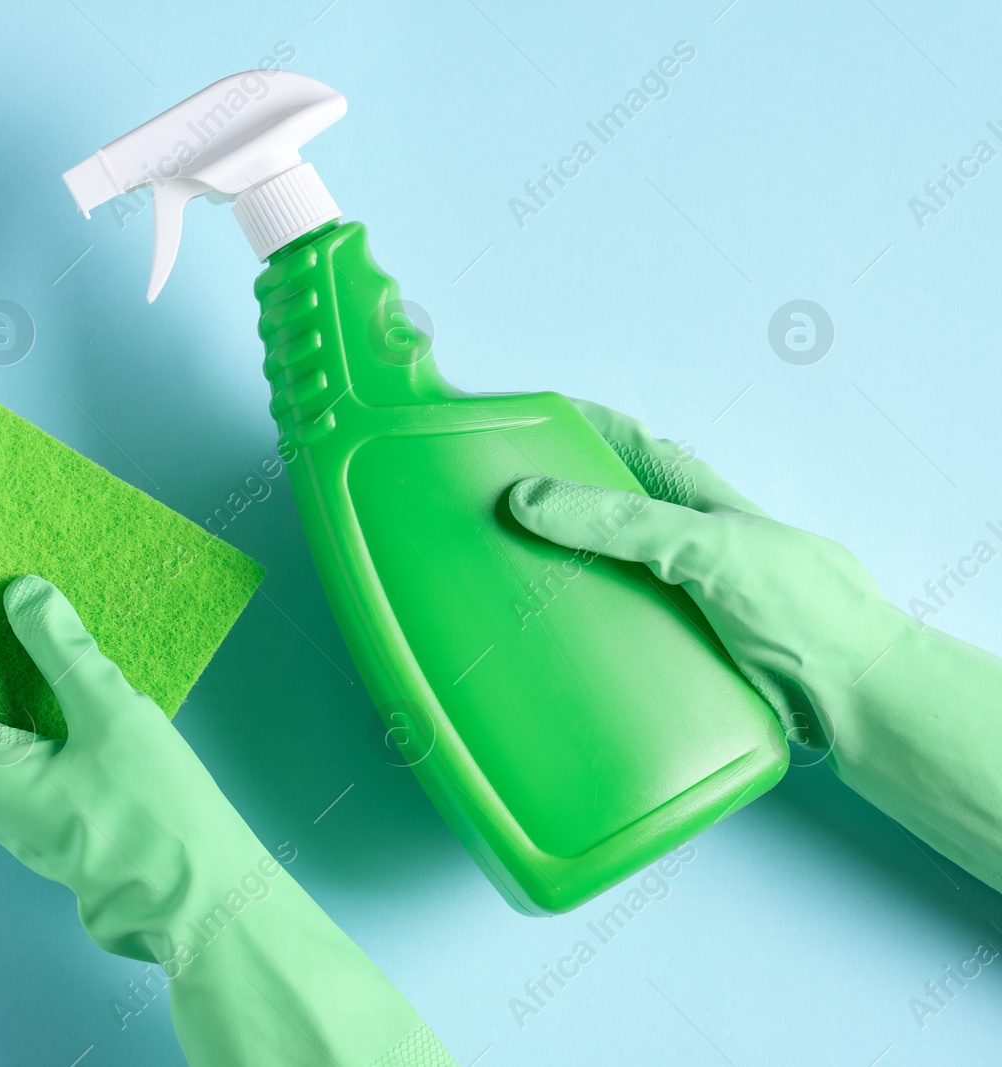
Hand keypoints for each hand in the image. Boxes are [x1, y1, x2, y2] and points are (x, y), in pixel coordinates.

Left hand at [0, 574, 455, 1065]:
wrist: (200, 899)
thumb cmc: (154, 813)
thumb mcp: (110, 712)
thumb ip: (63, 650)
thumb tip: (22, 595)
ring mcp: (21, 814)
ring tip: (23, 626)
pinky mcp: (56, 818)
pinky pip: (21, 755)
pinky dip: (27, 713)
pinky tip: (61, 681)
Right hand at [509, 399, 1001, 891]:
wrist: (855, 698)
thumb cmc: (803, 609)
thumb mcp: (705, 548)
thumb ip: (620, 522)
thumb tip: (528, 498)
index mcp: (691, 496)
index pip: (619, 440)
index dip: (569, 424)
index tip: (512, 423)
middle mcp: (680, 539)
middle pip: (599, 508)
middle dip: (545, 503)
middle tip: (482, 512)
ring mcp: (676, 595)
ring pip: (600, 574)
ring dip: (555, 575)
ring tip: (495, 582)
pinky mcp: (675, 647)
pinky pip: (612, 632)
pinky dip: (576, 634)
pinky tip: (545, 648)